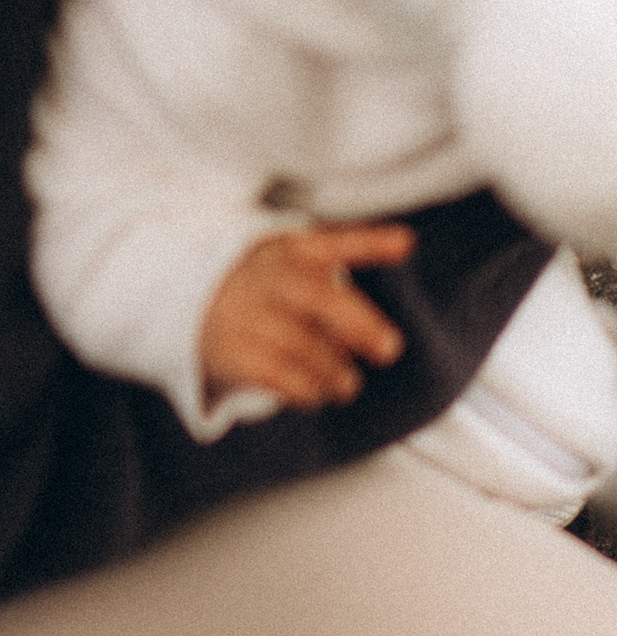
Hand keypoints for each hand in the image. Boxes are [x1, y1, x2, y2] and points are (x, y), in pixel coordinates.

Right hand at [201, 222, 416, 409]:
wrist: (191, 307)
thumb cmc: (272, 285)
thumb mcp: (302, 258)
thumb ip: (355, 248)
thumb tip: (406, 241)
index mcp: (289, 250)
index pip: (332, 243)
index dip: (371, 243)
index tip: (406, 243)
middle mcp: (266, 277)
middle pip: (319, 298)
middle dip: (359, 324)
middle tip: (389, 350)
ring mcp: (245, 313)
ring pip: (301, 343)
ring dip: (333, 369)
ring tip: (348, 385)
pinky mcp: (232, 350)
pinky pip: (275, 373)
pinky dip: (304, 388)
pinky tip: (316, 394)